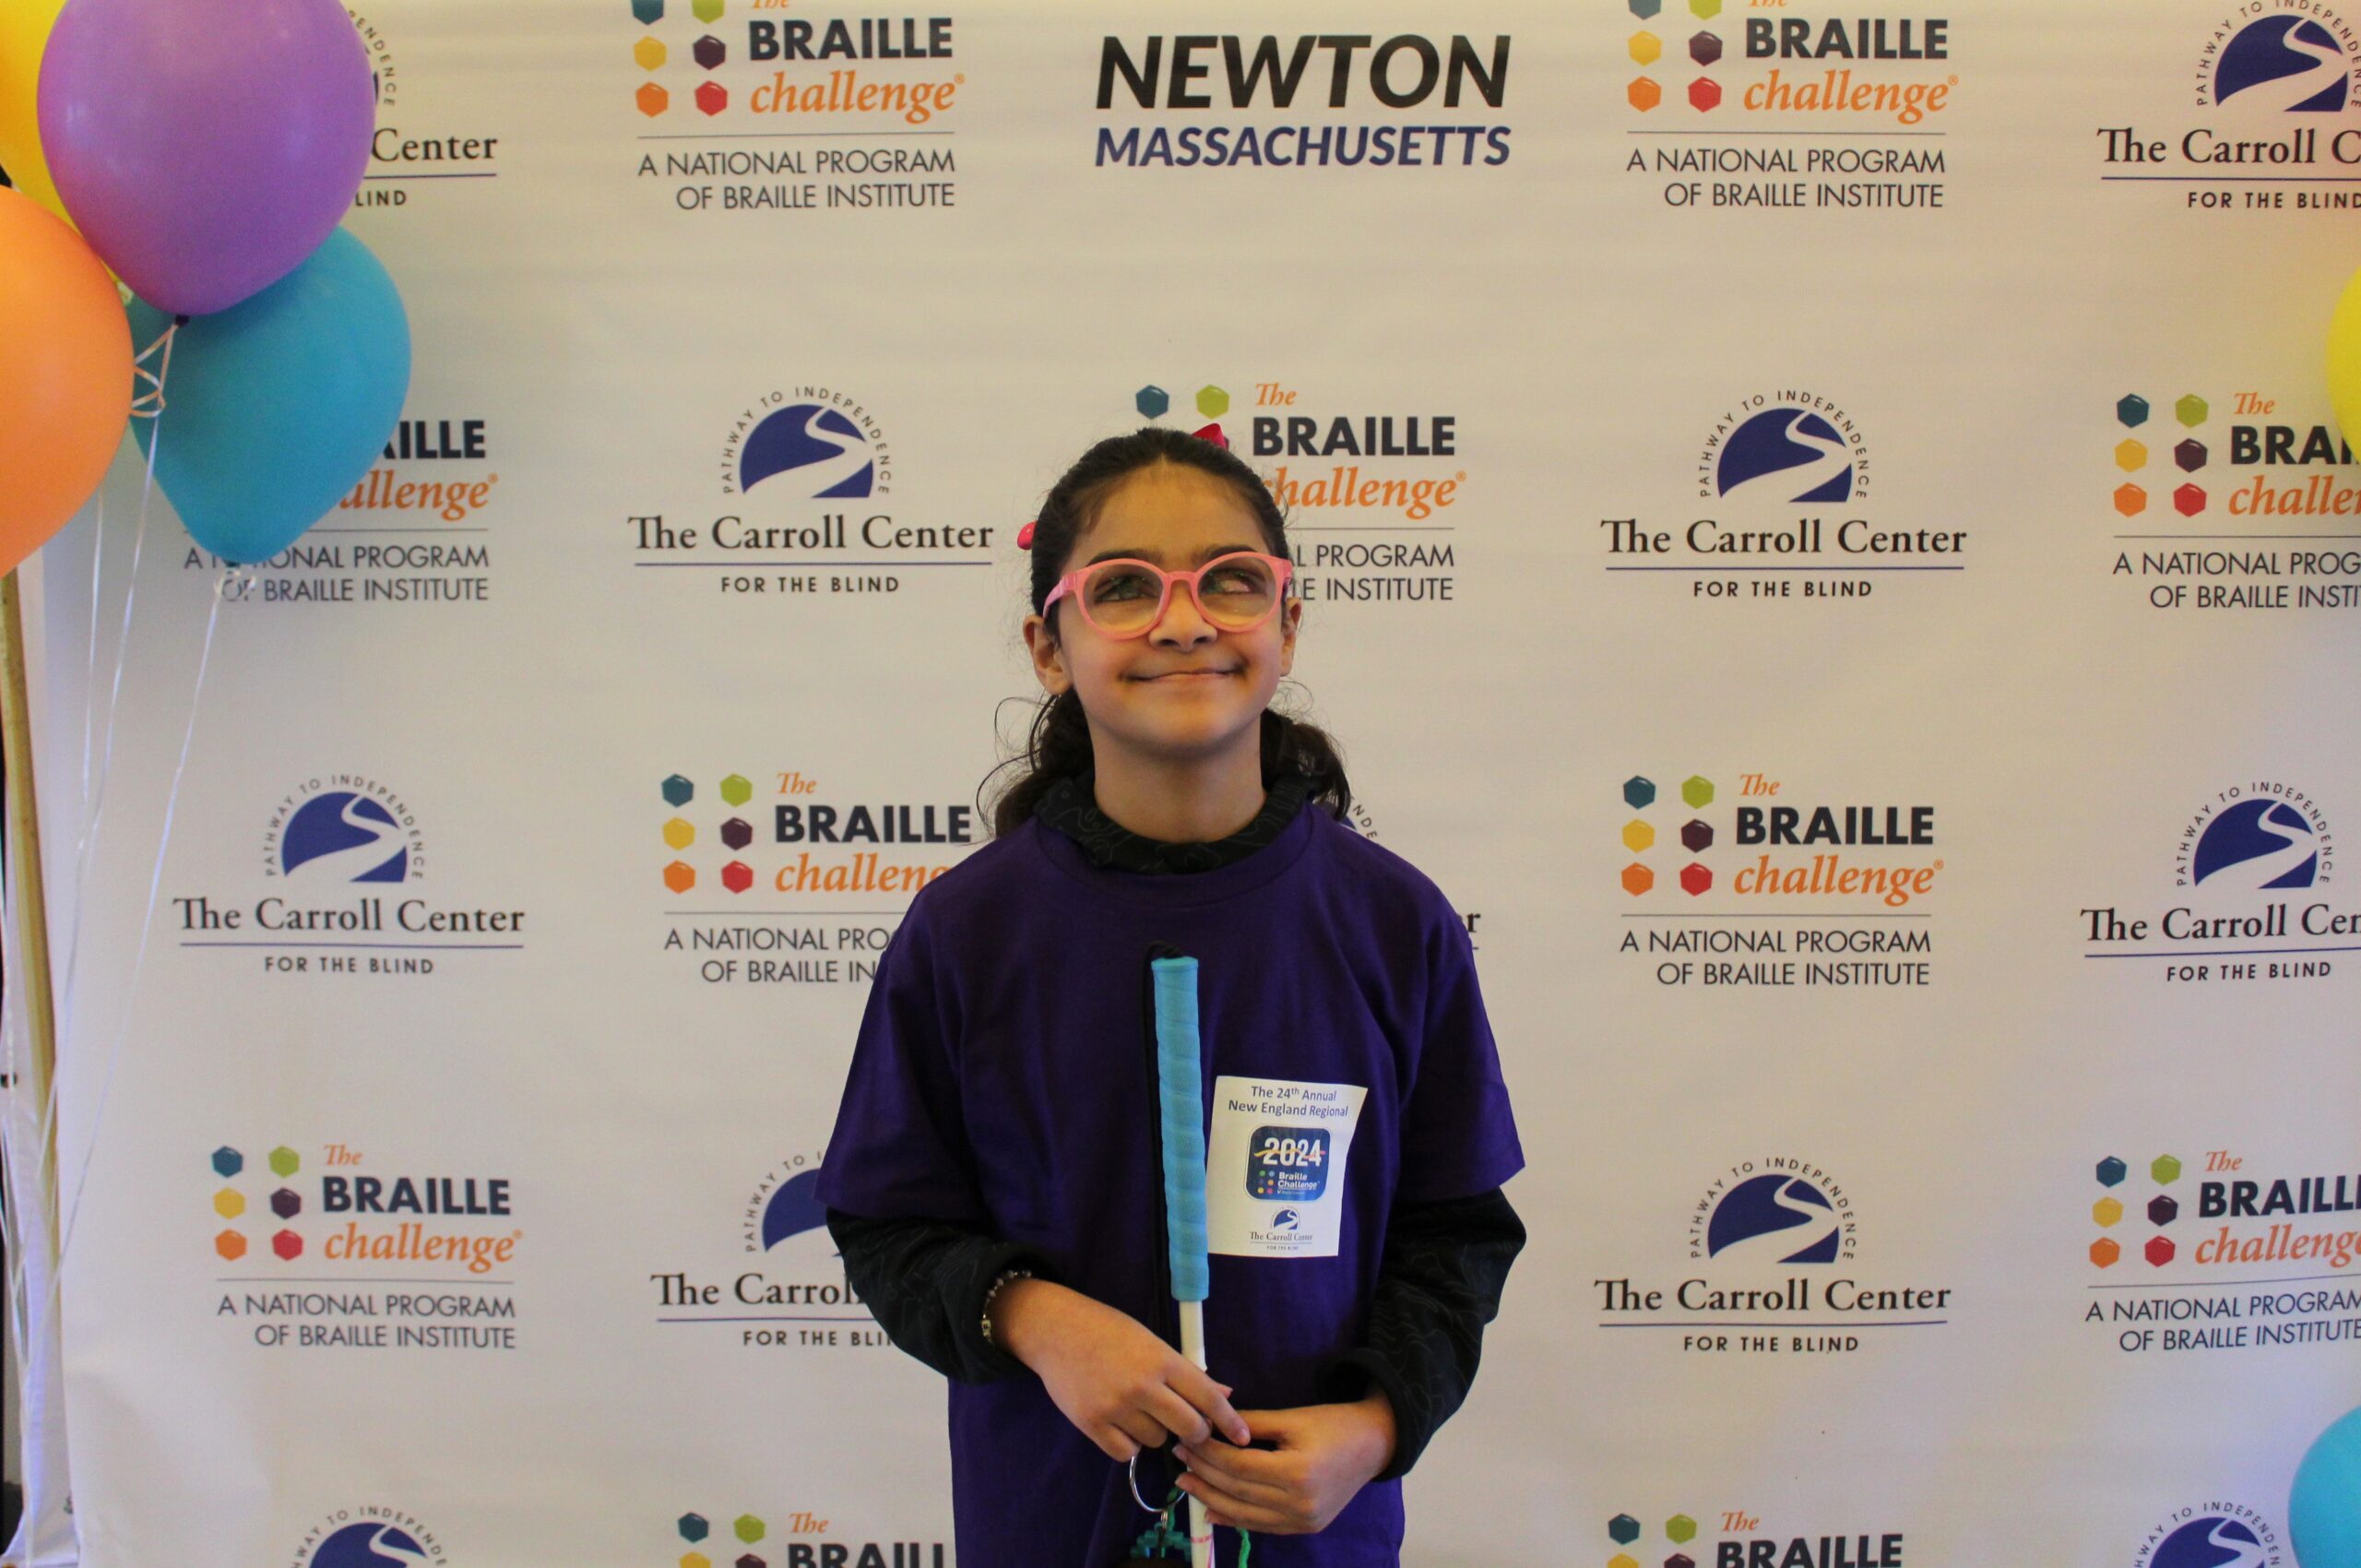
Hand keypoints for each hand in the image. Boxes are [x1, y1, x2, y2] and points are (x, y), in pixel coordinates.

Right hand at [991, 1281, 1252, 1461]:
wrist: (1056, 1330)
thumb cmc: (1109, 1331)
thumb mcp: (1152, 1342)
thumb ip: (1188, 1372)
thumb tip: (1224, 1394)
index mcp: (1162, 1360)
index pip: (1208, 1397)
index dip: (1230, 1421)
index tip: (1243, 1438)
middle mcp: (1143, 1385)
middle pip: (1190, 1428)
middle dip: (1195, 1432)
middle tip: (1187, 1425)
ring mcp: (1116, 1406)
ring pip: (1157, 1440)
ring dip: (1155, 1432)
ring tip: (1137, 1408)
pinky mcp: (1092, 1423)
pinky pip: (1126, 1452)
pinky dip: (1127, 1443)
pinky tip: (1119, 1422)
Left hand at [1174, 1392, 1397, 1534]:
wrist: (1373, 1445)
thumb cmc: (1333, 1424)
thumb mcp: (1293, 1417)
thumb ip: (1253, 1424)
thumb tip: (1212, 1424)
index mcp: (1297, 1472)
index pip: (1238, 1467)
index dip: (1208, 1454)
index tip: (1186, 1440)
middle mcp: (1300, 1503)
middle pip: (1238, 1490)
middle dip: (1204, 1473)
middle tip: (1179, 1458)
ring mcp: (1303, 1520)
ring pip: (1245, 1515)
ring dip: (1212, 1499)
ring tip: (1187, 1483)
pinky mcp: (1304, 1528)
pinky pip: (1261, 1526)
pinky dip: (1234, 1518)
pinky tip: (1212, 1510)